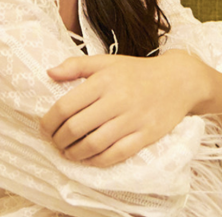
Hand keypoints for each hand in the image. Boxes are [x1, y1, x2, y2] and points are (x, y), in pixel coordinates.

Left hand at [40, 50, 214, 166]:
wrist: (177, 81)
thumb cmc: (137, 71)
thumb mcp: (106, 61)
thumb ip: (76, 66)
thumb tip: (49, 73)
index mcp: (103, 80)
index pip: (66, 105)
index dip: (49, 121)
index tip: (44, 127)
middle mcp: (117, 100)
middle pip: (76, 127)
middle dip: (59, 139)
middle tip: (54, 141)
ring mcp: (132, 120)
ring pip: (94, 144)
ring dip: (74, 153)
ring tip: (67, 152)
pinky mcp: (146, 135)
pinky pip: (116, 154)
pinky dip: (97, 161)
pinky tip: (88, 158)